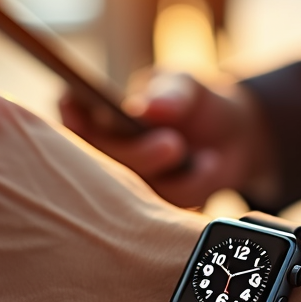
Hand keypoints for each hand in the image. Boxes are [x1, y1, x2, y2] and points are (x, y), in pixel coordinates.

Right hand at [59, 69, 280, 208]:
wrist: (231, 135)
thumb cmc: (192, 102)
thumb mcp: (184, 86)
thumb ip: (169, 93)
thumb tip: (146, 108)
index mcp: (95, 119)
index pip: (69, 122)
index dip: (72, 124)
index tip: (86, 116)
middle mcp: (102, 158)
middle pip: (99, 168)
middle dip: (138, 157)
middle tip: (173, 143)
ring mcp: (124, 191)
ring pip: (133, 196)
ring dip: (174, 177)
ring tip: (207, 156)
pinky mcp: (152, 215)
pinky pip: (167, 210)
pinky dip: (195, 186)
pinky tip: (209, 167)